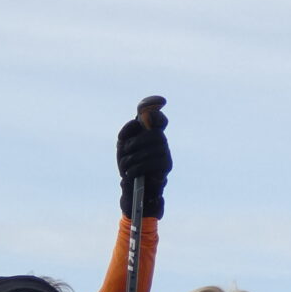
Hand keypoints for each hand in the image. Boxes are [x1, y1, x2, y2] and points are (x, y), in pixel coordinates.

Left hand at [116, 105, 171, 219]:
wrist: (133, 190)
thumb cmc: (129, 166)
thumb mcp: (123, 147)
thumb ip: (128, 131)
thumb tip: (138, 120)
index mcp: (150, 133)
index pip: (157, 117)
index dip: (158, 108)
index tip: (161, 101)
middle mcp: (161, 141)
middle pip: (155, 133)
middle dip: (136, 142)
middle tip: (125, 151)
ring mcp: (166, 153)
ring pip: (155, 146)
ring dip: (134, 157)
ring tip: (125, 166)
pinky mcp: (167, 166)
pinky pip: (153, 161)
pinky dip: (138, 167)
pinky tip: (130, 173)